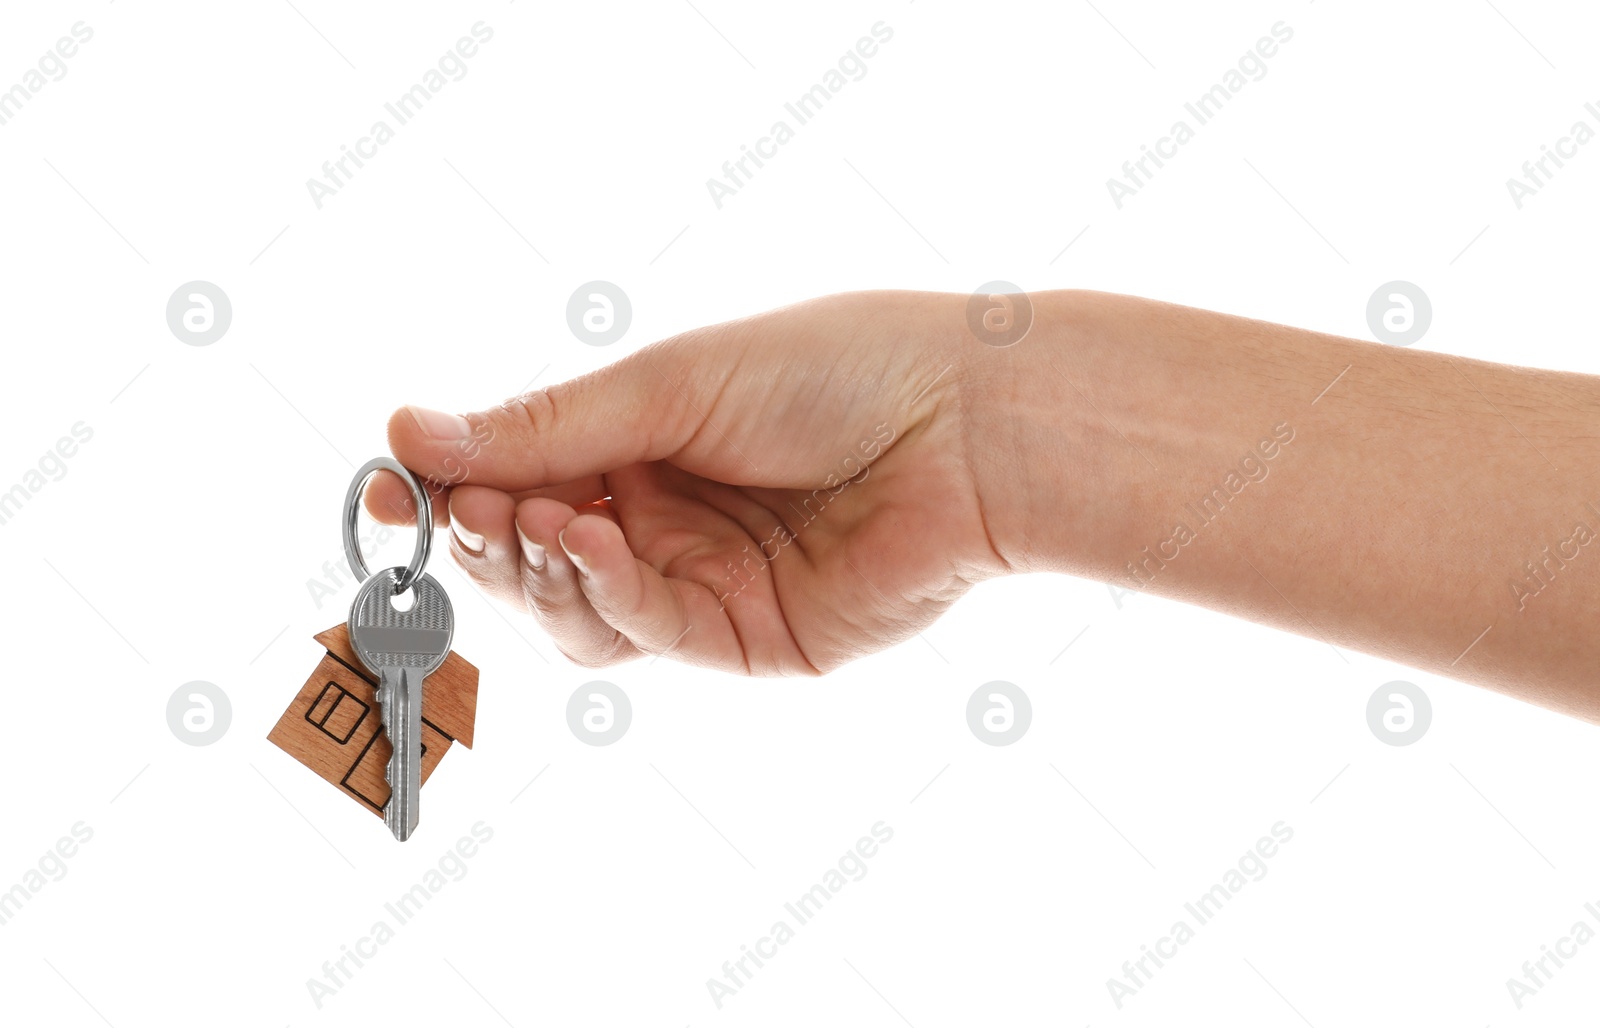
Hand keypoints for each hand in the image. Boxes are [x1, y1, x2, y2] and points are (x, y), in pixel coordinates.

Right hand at [367, 291, 1007, 674]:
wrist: (965, 425)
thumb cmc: (835, 370)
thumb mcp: (669, 383)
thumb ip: (544, 426)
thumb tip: (407, 430)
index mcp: (643, 441)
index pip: (520, 479)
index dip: (450, 488)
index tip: (384, 487)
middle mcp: (665, 517)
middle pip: (535, 559)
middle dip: (486, 538)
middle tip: (459, 510)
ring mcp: (704, 584)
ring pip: (579, 615)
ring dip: (538, 573)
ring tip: (533, 522)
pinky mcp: (748, 640)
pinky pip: (649, 633)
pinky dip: (608, 592)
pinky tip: (596, 542)